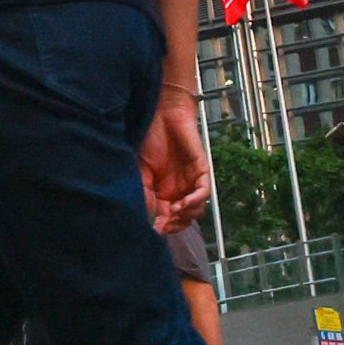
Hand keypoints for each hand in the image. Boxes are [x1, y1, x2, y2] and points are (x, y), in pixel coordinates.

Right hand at [140, 89, 210, 231]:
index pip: (166, 218)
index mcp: (163, 191)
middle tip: (164, 226)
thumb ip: (143, 191)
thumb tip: (145, 216)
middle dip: (174, 226)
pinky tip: (182, 203)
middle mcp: (179, 189)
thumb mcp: (140, 169)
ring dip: (185, 215)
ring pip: (196, 210)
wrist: (162, 112)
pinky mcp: (202, 171)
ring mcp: (191, 181)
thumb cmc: (149, 137)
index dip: (162, 227)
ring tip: (172, 212)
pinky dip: (195, 201)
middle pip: (183, 219)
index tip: (154, 232)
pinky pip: (203, 192)